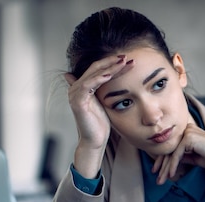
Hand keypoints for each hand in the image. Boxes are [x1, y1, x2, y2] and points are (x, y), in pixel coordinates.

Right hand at [65, 55, 131, 177]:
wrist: (94, 140)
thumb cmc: (100, 124)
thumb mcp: (105, 102)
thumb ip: (106, 90)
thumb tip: (108, 82)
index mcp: (83, 86)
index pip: (98, 69)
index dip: (112, 64)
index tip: (128, 60)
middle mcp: (77, 87)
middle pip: (95, 68)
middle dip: (112, 62)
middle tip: (127, 57)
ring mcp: (75, 93)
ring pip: (93, 74)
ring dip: (109, 67)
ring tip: (123, 62)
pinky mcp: (77, 101)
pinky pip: (88, 85)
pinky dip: (99, 78)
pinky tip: (110, 75)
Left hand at [152, 124, 204, 184]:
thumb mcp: (193, 157)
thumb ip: (182, 156)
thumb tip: (168, 161)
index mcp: (188, 131)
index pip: (171, 146)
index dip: (163, 161)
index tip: (157, 173)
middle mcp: (187, 128)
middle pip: (169, 149)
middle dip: (162, 166)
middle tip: (157, 180)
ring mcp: (188, 131)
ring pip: (171, 152)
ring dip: (165, 169)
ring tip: (161, 181)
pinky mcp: (189, 137)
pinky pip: (177, 154)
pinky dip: (173, 166)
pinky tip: (171, 175)